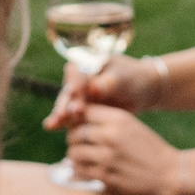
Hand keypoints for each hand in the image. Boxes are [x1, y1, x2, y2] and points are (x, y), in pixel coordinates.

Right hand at [47, 53, 164, 127]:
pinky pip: (71, 116)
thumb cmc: (133, 79)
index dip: (73, 84)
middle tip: (65, 114)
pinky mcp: (84, 110)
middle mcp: (80, 80)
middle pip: (67, 91)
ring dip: (59, 114)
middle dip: (65, 103)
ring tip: (51, 124)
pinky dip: (63, 122)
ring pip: (66, 105)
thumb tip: (93, 88)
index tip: (74, 93)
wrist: (143, 90)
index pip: (75, 74)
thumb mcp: (123, 79)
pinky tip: (51, 127)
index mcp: (88, 66)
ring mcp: (81, 96)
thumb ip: (108, 83)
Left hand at [61, 106, 191, 194]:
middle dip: (74, 138)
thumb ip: (108, 122)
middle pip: (75, 132)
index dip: (78, 118)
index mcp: (119, 119)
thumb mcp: (132, 127)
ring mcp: (107, 157)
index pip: (84, 111)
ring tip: (82, 155)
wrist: (170, 175)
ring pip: (73, 152)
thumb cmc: (151, 150)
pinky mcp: (105, 176)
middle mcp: (111, 136)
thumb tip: (79, 120)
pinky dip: (79, 168)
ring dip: (75, 154)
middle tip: (78, 142)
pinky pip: (80, 169)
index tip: (78, 124)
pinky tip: (86, 167)